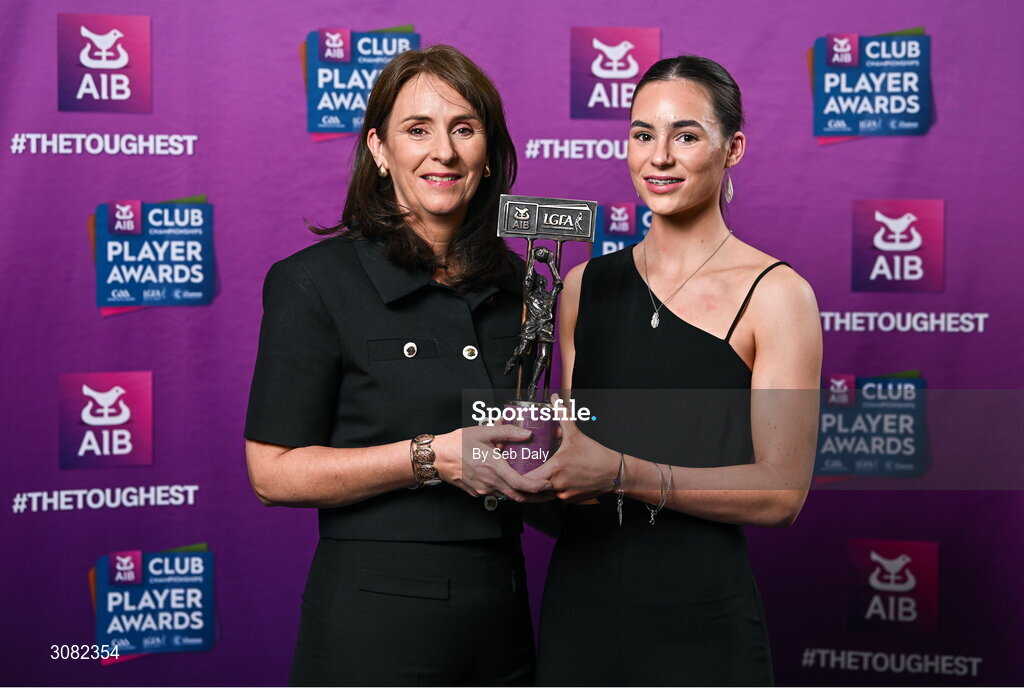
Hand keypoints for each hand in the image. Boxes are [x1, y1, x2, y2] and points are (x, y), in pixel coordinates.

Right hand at [433, 425, 553, 502]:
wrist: (437, 457)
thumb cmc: (458, 443)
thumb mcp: (483, 432)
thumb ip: (507, 432)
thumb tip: (527, 433)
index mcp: (494, 467)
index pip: (520, 484)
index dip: (537, 487)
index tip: (548, 484)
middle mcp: (490, 482)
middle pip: (519, 496)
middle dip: (537, 497)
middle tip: (550, 492)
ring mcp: (483, 489)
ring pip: (508, 496)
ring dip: (523, 494)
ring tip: (536, 487)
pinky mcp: (477, 492)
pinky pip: (497, 494)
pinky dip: (508, 490)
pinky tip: (512, 481)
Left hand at [524, 394, 619, 502]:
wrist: (614, 473)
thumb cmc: (596, 456)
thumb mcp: (575, 434)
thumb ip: (562, 415)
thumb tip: (555, 400)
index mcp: (555, 469)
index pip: (526, 478)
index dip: (517, 474)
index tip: (513, 467)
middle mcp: (557, 485)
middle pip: (531, 488)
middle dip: (524, 480)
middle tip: (519, 471)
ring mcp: (563, 494)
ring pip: (541, 494)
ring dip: (536, 486)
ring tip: (531, 475)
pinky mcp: (568, 500)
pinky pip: (553, 496)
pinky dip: (549, 490)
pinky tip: (549, 480)